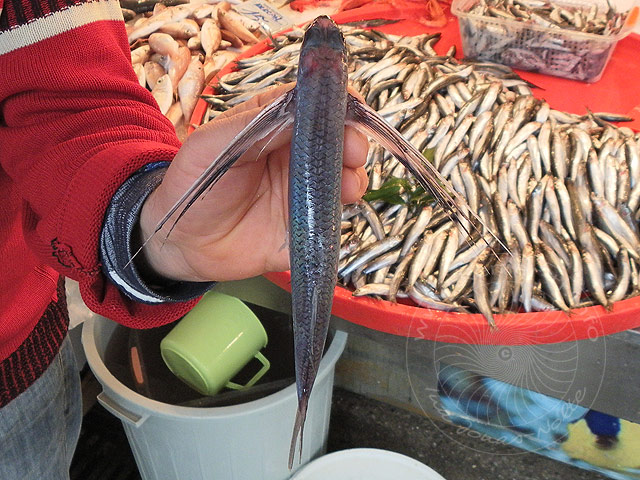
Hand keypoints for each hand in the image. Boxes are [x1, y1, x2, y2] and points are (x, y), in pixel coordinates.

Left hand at [138, 84, 368, 281]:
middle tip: (353, 151)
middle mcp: (294, 155)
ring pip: (344, 178)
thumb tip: (300, 109)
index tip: (352, 106)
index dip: (335, 102)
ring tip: (348, 185)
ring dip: (354, 177)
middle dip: (352, 141)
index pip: (312, 105)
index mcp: (273, 125)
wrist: (182, 242)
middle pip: (337, 140)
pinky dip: (342, 214)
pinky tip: (336, 210)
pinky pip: (333, 219)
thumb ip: (253, 123)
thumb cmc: (191, 184)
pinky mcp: (306, 226)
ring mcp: (303, 191)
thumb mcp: (211, 143)